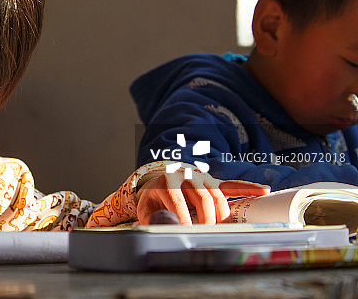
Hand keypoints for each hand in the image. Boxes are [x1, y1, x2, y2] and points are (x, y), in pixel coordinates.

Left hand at [137, 171, 268, 224]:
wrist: (156, 186)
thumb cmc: (153, 203)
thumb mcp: (147, 212)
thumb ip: (153, 223)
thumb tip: (162, 235)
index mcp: (166, 182)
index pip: (178, 202)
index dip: (184, 220)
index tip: (187, 235)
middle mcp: (185, 175)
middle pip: (202, 197)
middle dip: (207, 219)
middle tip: (207, 234)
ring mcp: (201, 177)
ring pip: (218, 194)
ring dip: (223, 213)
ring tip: (222, 228)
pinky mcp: (213, 182)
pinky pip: (232, 185)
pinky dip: (248, 188)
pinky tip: (264, 191)